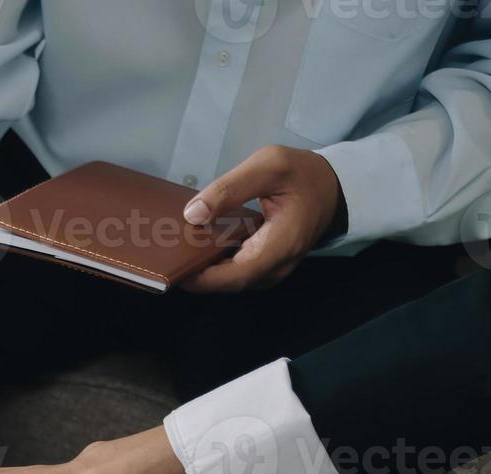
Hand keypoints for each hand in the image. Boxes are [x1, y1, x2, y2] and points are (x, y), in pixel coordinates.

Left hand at [181, 144, 344, 292]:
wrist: (335, 186)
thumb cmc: (302, 174)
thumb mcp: (269, 166)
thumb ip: (230, 189)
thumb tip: (192, 214)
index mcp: (280, 246)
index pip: (234, 277)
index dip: (200, 278)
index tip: (171, 266)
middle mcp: (276, 267)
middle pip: (227, 283)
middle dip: (194, 273)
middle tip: (163, 255)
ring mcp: (272, 269)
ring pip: (229, 280)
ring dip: (202, 269)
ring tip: (173, 250)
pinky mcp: (266, 265)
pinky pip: (235, 271)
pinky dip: (214, 263)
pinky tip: (194, 247)